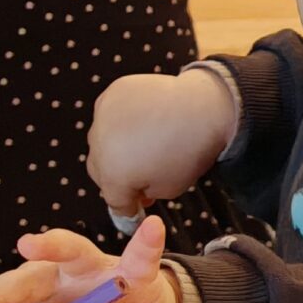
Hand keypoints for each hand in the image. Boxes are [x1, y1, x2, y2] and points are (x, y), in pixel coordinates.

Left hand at [0, 215, 178, 302]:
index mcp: (36, 300)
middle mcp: (59, 276)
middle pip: (27, 279)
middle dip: (3, 292)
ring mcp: (97, 270)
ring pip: (70, 251)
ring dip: (50, 246)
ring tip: (29, 245)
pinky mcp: (136, 273)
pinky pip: (140, 258)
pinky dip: (146, 244)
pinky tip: (152, 229)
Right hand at [86, 67, 235, 219]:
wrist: (202, 107)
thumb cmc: (189, 150)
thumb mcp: (169, 189)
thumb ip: (144, 195)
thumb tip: (135, 190)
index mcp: (114, 175)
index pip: (114, 201)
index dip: (127, 208)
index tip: (135, 208)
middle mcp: (100, 147)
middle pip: (100, 171)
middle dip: (117, 177)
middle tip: (139, 176)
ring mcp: (103, 117)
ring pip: (100, 142)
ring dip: (115, 148)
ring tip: (141, 146)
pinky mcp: (111, 94)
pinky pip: (107, 116)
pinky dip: (118, 123)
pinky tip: (140, 123)